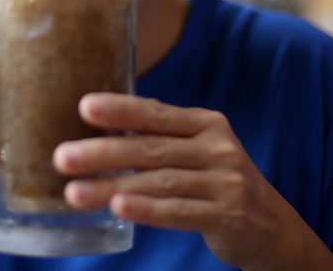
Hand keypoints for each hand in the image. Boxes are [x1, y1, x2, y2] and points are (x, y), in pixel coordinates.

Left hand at [53, 93, 332, 269]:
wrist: (271, 225)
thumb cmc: (215, 180)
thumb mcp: (196, 150)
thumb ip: (158, 138)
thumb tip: (96, 128)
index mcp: (205, 124)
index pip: (156, 113)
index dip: (121, 110)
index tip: (84, 107)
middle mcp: (217, 148)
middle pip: (151, 149)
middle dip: (103, 153)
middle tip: (62, 157)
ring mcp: (225, 182)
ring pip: (159, 182)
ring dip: (112, 187)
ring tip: (74, 193)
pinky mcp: (227, 216)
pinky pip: (180, 213)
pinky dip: (147, 210)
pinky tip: (118, 209)